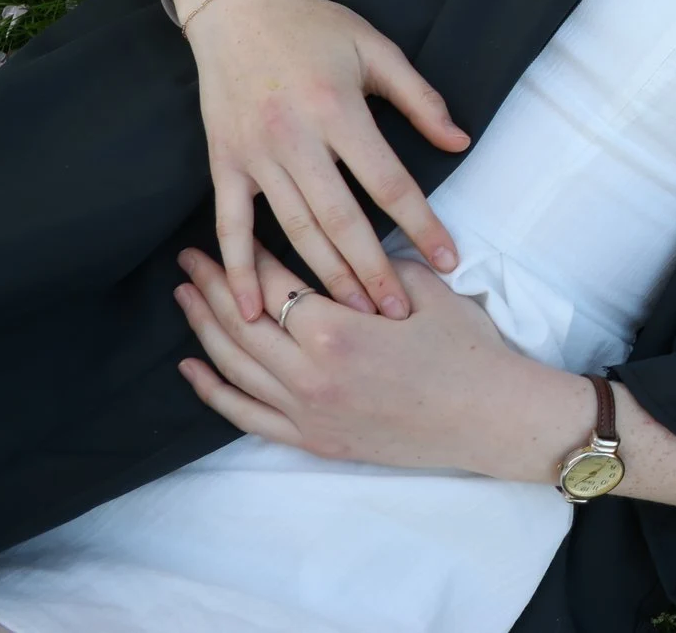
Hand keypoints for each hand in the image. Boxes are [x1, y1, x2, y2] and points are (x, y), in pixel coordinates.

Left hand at [174, 248, 584, 482]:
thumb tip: (343, 245)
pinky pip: (247, 416)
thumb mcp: (425, 290)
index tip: (222, 235)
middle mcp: (308, 375)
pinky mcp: (313, 439)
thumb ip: (374, 266)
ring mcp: (306, 412)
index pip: (272, 286)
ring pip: (236, 367)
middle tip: (188, 261)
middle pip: (242, 324)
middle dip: (211, 287)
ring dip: (204, 330)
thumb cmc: (466, 348)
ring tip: (185, 299)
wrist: (490, 415)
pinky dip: (215, 391)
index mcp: (336, 331)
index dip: (245, 258)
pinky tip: (193, 368)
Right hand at [182, 0, 468, 322]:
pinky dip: (238, 269)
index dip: (421, 223)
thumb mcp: (376, 49)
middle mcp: (294, 137)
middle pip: (340, 219)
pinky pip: (231, 225)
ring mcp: (254, 154)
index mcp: (338, 110)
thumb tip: (461, 143)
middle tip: (399, 313)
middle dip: (372, 270)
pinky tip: (250, 310)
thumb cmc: (315, 27)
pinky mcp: (223, 163)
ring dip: (323, 277)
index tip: (449, 258)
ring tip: (354, 315)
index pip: (388, 181)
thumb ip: (420, 98)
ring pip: (292, 229)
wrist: (236, 7)